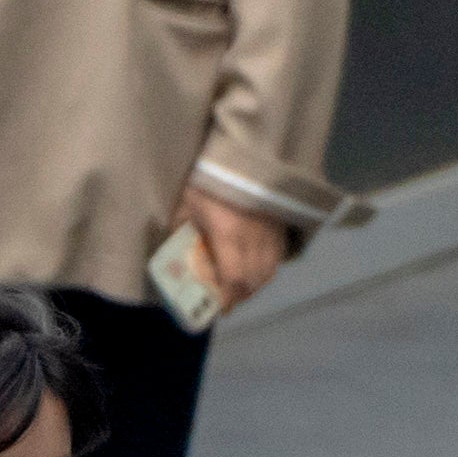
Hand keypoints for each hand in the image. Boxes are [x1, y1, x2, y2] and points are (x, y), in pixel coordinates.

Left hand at [170, 183, 296, 316]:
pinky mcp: (282, 221)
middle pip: (255, 280)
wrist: (245, 148)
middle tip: (225, 299)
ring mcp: (273, 229)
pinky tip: (254, 266)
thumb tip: (175, 254)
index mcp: (230, 234)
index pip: (234, 279)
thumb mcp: (186, 204)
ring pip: (270, 269)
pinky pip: (278, 254)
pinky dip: (267, 266)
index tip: (219, 308)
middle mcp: (256, 236)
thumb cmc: (208, 176)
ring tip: (239, 286)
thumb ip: (181, 231)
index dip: (228, 299)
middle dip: (240, 295)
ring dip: (255, 283)